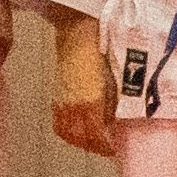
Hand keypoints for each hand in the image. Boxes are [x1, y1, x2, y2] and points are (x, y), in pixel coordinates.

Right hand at [48, 13, 116, 156]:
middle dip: (96, 146)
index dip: (107, 145)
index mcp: (91, 101)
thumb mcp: (116, 78)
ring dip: (82, 140)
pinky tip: (77, 129)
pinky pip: (59, 122)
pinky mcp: (56, 94)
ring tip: (94, 141)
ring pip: (68, 132)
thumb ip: (116, 101)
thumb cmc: (103, 48)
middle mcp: (74, 104)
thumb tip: (119, 119)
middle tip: (108, 146)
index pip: (97, 135)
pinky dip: (68, 131)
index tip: (116, 147)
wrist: (79, 30)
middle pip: (82, 138)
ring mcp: (63, 100)